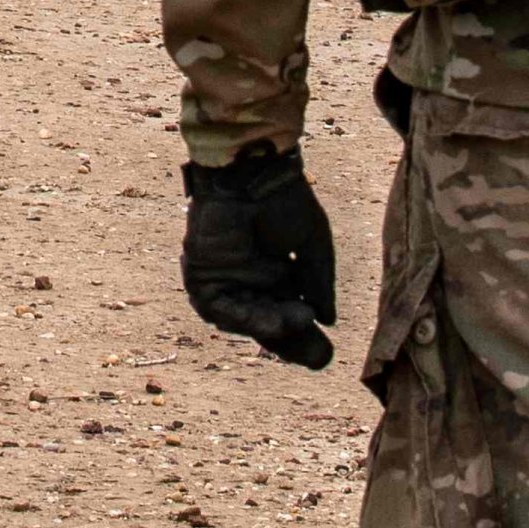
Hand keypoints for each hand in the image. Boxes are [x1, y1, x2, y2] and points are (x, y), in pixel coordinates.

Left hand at [181, 148, 334, 367]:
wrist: (250, 171)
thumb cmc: (282, 200)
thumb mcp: (311, 245)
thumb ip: (317, 281)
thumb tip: (327, 319)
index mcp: (275, 273)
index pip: (287, 314)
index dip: (303, 336)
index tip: (324, 354)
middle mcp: (248, 279)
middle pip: (266, 323)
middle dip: (289, 341)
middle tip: (317, 356)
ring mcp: (224, 277)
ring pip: (243, 319)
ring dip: (268, 329)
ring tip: (296, 324)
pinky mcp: (201, 271)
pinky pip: (216, 306)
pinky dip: (241, 317)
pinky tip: (269, 321)